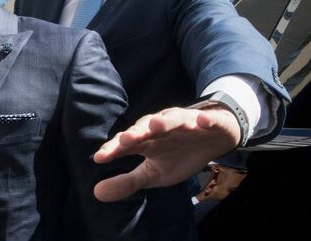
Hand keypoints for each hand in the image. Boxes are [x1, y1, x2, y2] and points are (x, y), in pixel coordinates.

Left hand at [93, 106, 240, 201]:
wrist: (213, 141)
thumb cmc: (179, 156)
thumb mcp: (154, 174)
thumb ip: (128, 182)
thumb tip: (97, 192)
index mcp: (148, 140)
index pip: (128, 143)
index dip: (114, 149)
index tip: (100, 157)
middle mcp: (163, 127)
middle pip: (147, 127)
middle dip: (137, 132)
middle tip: (126, 139)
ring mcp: (186, 123)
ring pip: (174, 119)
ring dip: (166, 121)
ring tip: (157, 125)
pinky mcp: (209, 122)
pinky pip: (207, 120)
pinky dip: (205, 120)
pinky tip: (202, 122)